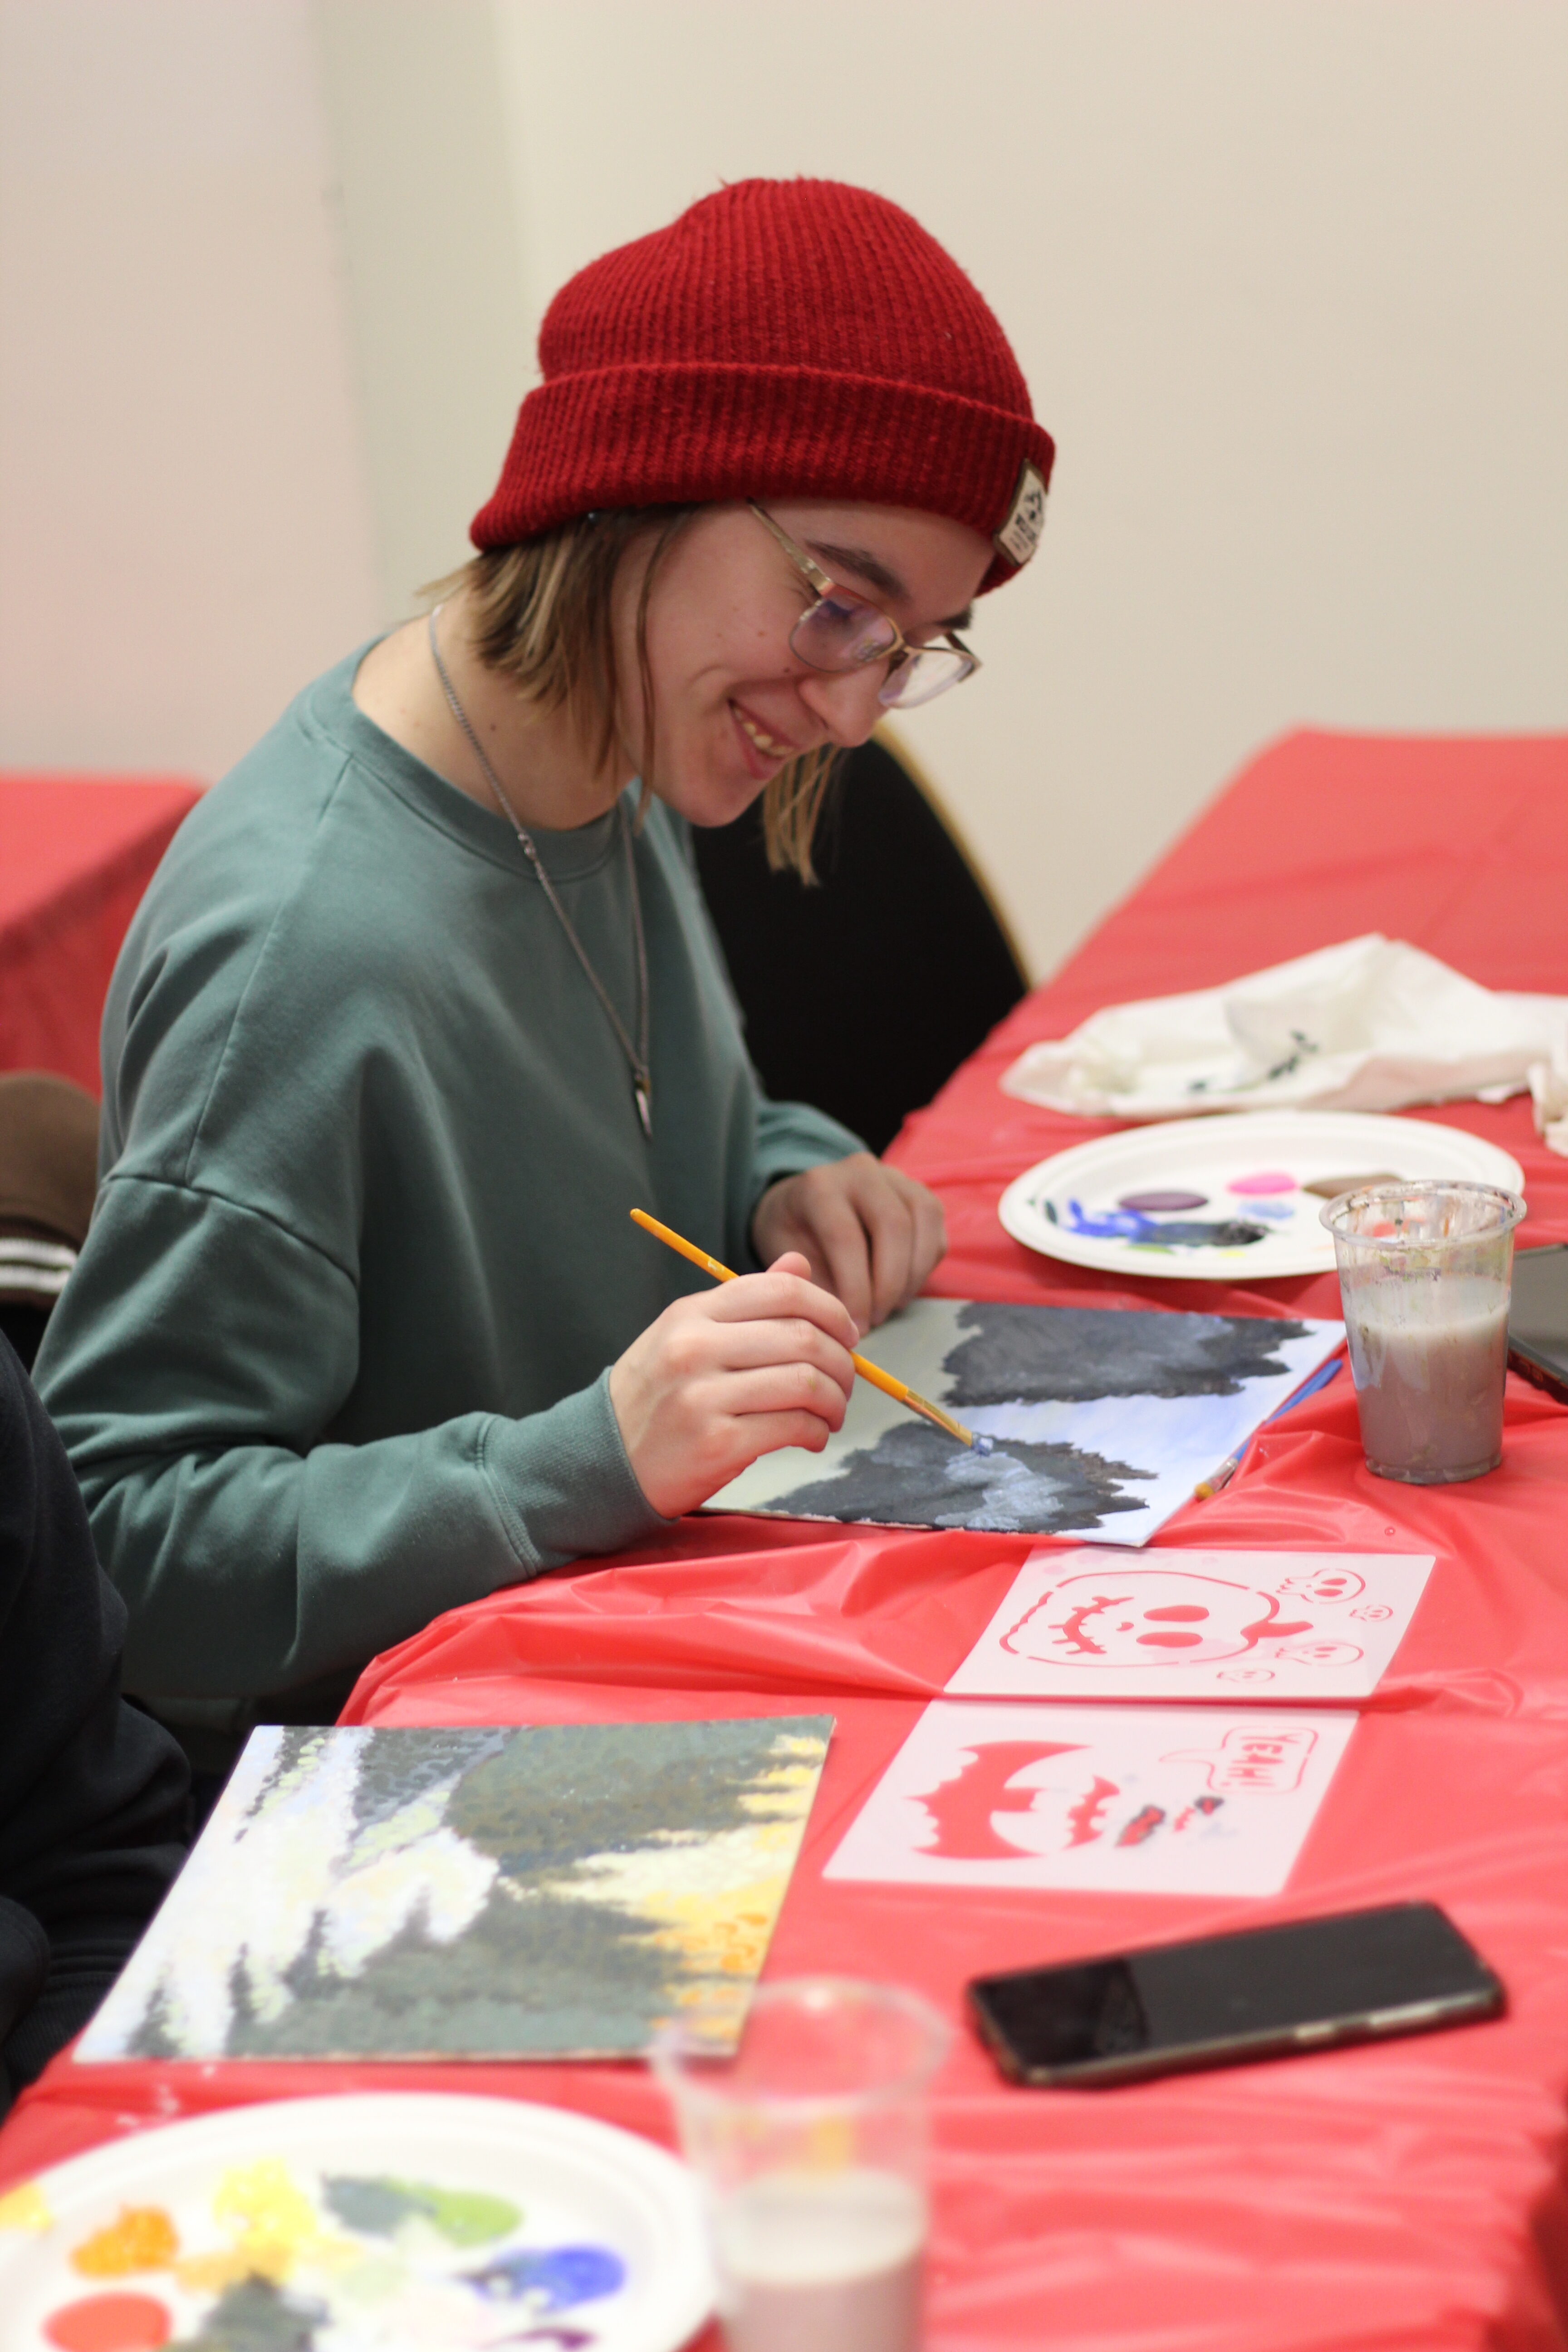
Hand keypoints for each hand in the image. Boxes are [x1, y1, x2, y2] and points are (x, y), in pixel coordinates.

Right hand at [608, 1253, 858, 1517]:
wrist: (605, 1459)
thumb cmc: (657, 1395)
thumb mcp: (688, 1335)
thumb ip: (746, 1302)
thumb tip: (801, 1264)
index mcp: (692, 1313)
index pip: (783, 1290)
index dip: (831, 1309)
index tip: (847, 1334)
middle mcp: (695, 1347)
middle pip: (803, 1337)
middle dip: (841, 1362)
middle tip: (845, 1382)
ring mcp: (703, 1396)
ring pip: (806, 1383)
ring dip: (835, 1401)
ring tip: (832, 1413)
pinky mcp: (716, 1443)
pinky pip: (793, 1427)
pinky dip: (816, 1433)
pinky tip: (812, 1436)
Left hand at [751, 1155, 946, 1336]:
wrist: (803, 1204)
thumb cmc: (794, 1236)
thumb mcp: (786, 1257)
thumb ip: (813, 1284)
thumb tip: (842, 1320)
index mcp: (820, 1185)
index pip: (845, 1236)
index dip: (855, 1288)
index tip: (854, 1326)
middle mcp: (861, 1171)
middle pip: (893, 1225)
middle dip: (889, 1284)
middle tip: (876, 1320)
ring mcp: (896, 1178)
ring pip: (924, 1222)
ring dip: (912, 1277)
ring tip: (890, 1307)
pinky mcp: (920, 1193)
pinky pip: (936, 1231)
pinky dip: (925, 1268)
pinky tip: (902, 1289)